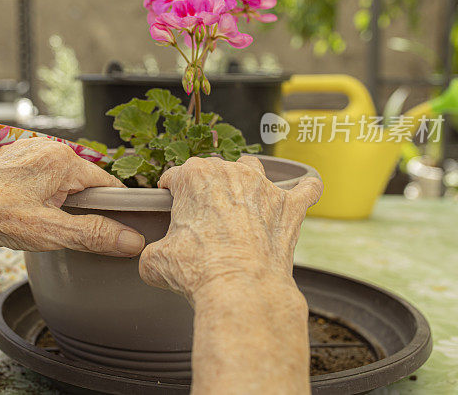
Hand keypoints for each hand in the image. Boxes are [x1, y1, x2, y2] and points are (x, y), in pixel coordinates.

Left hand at [0, 138, 145, 255]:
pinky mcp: (12, 159)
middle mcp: (46, 147)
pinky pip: (41, 175)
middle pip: (83, 180)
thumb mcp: (52, 233)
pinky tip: (27, 210)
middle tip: (64, 228)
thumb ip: (94, 234)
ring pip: (62, 178)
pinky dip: (42, 193)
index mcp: (62, 159)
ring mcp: (27, 151)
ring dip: (61, 200)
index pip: (105, 182)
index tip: (113, 227)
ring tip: (42, 221)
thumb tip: (131, 239)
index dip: (112, 207)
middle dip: (82, 206)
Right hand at [139, 155, 322, 302]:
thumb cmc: (199, 271)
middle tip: (203, 216)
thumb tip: (154, 260)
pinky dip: (303, 191)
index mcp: (194, 177)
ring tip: (242, 200)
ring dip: (246, 179)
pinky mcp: (290, 207)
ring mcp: (263, 187)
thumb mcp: (155, 261)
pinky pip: (305, 188)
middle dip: (206, 189)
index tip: (170, 204)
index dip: (170, 192)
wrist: (240, 288)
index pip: (175, 176)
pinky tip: (302, 193)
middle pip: (214, 170)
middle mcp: (230, 173)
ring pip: (253, 168)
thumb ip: (152, 251)